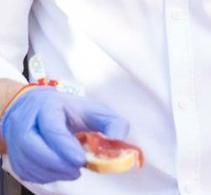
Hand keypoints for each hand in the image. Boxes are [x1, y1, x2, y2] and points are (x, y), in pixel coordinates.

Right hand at [1, 87, 128, 183]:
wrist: (38, 110)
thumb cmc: (67, 110)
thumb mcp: (92, 109)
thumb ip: (111, 121)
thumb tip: (119, 137)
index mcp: (46, 107)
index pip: (52, 129)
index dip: (66, 147)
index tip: (82, 159)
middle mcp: (26, 123)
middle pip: (34, 148)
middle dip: (58, 163)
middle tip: (79, 168)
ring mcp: (16, 141)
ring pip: (28, 163)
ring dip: (53, 172)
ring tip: (73, 170)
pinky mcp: (16, 157)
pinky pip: (27, 172)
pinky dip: (46, 176)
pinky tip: (60, 170)